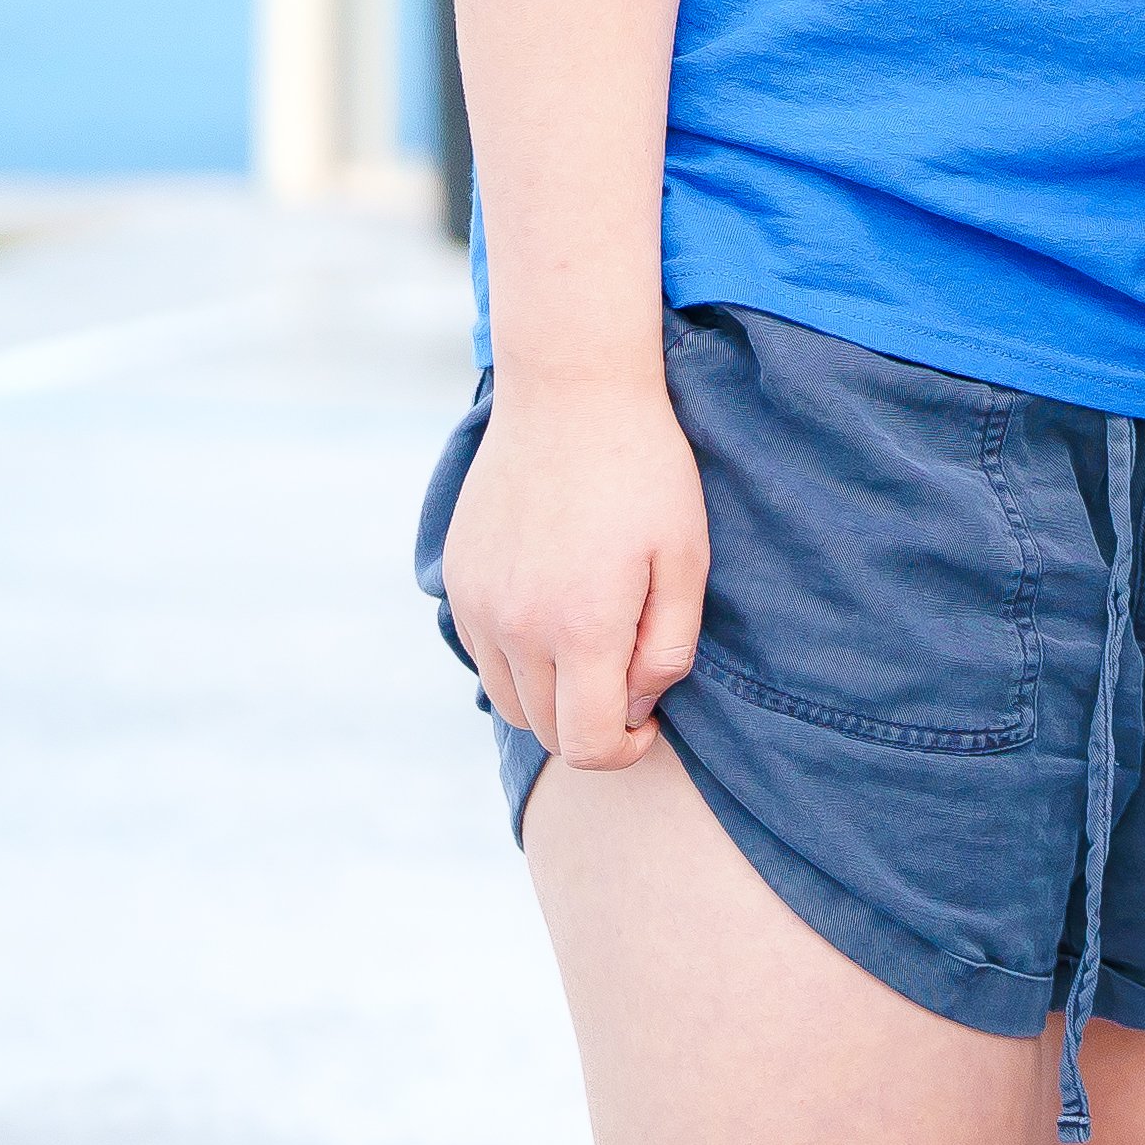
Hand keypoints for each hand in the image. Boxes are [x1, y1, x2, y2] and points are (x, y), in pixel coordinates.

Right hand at [438, 367, 709, 768]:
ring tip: (593, 640)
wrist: (570, 394)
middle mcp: (517, 627)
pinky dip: (517, 656)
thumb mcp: (686, 556)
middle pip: (545, 729)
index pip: (586, 746)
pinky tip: (555, 608)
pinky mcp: (458, 580)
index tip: (648, 720)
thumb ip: (667, 645)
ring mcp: (477, 605)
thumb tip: (637, 704)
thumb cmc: (646, 472)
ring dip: (551, 693)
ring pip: (508, 698)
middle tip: (629, 672)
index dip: (623, 750)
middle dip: (591, 722)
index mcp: (582, 626)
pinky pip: (482, 653)